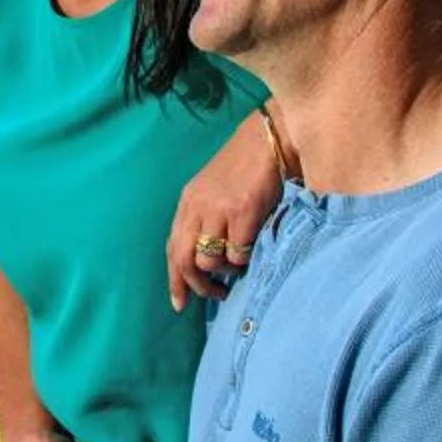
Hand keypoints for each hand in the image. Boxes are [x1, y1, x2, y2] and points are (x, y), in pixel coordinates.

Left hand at [166, 109, 279, 308]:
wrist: (270, 137)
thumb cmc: (246, 166)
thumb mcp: (214, 190)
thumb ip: (205, 218)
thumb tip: (205, 259)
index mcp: (188, 202)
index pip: (172, 247)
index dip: (174, 279)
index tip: (179, 304)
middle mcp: (197, 206)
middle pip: (184, 259)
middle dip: (196, 285)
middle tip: (214, 295)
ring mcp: (219, 209)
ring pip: (210, 259)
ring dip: (226, 271)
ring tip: (240, 265)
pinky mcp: (243, 211)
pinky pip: (238, 252)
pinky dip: (245, 258)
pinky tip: (253, 249)